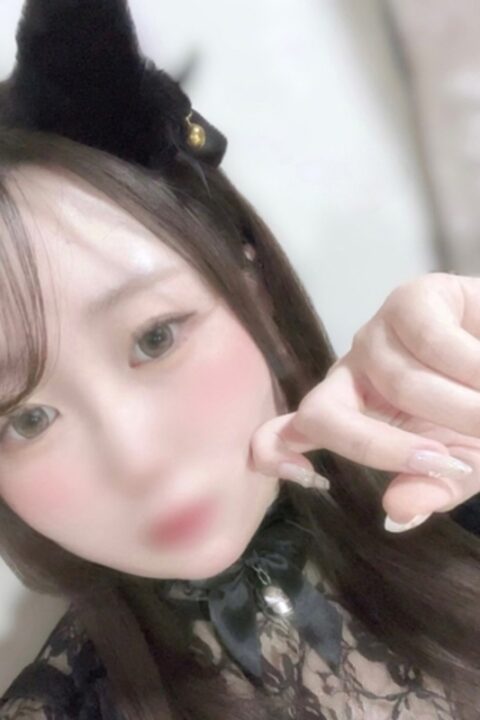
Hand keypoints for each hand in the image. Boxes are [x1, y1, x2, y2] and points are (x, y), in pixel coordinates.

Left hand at [250, 273, 479, 531]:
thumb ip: (433, 488)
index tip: (305, 478)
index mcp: (348, 417)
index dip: (274, 453)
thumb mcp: (465, 462)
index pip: (286, 434)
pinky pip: (432, 341)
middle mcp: (348, 374)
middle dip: (396, 450)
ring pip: (398, 382)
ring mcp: (375, 334)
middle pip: (328, 416)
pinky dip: (474, 368)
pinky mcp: (411, 299)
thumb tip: (397, 513)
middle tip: (450, 463)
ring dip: (461, 409)